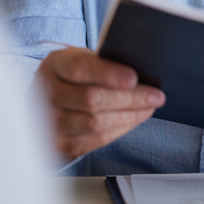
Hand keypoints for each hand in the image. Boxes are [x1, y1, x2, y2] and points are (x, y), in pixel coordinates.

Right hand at [34, 46, 164, 160]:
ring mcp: (49, 121)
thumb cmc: (74, 77)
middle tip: (156, 96)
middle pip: (92, 99)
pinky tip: (134, 119)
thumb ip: (104, 64)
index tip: (134, 78)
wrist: (47, 101)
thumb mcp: (83, 60)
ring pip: (96, 123)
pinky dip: (120, 129)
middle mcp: (46, 93)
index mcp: (55, 65)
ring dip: (129, 116)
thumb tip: (140, 75)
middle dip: (130, 99)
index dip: (108, 74)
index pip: (80, 68)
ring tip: (149, 107)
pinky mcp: (59, 143)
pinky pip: (95, 140)